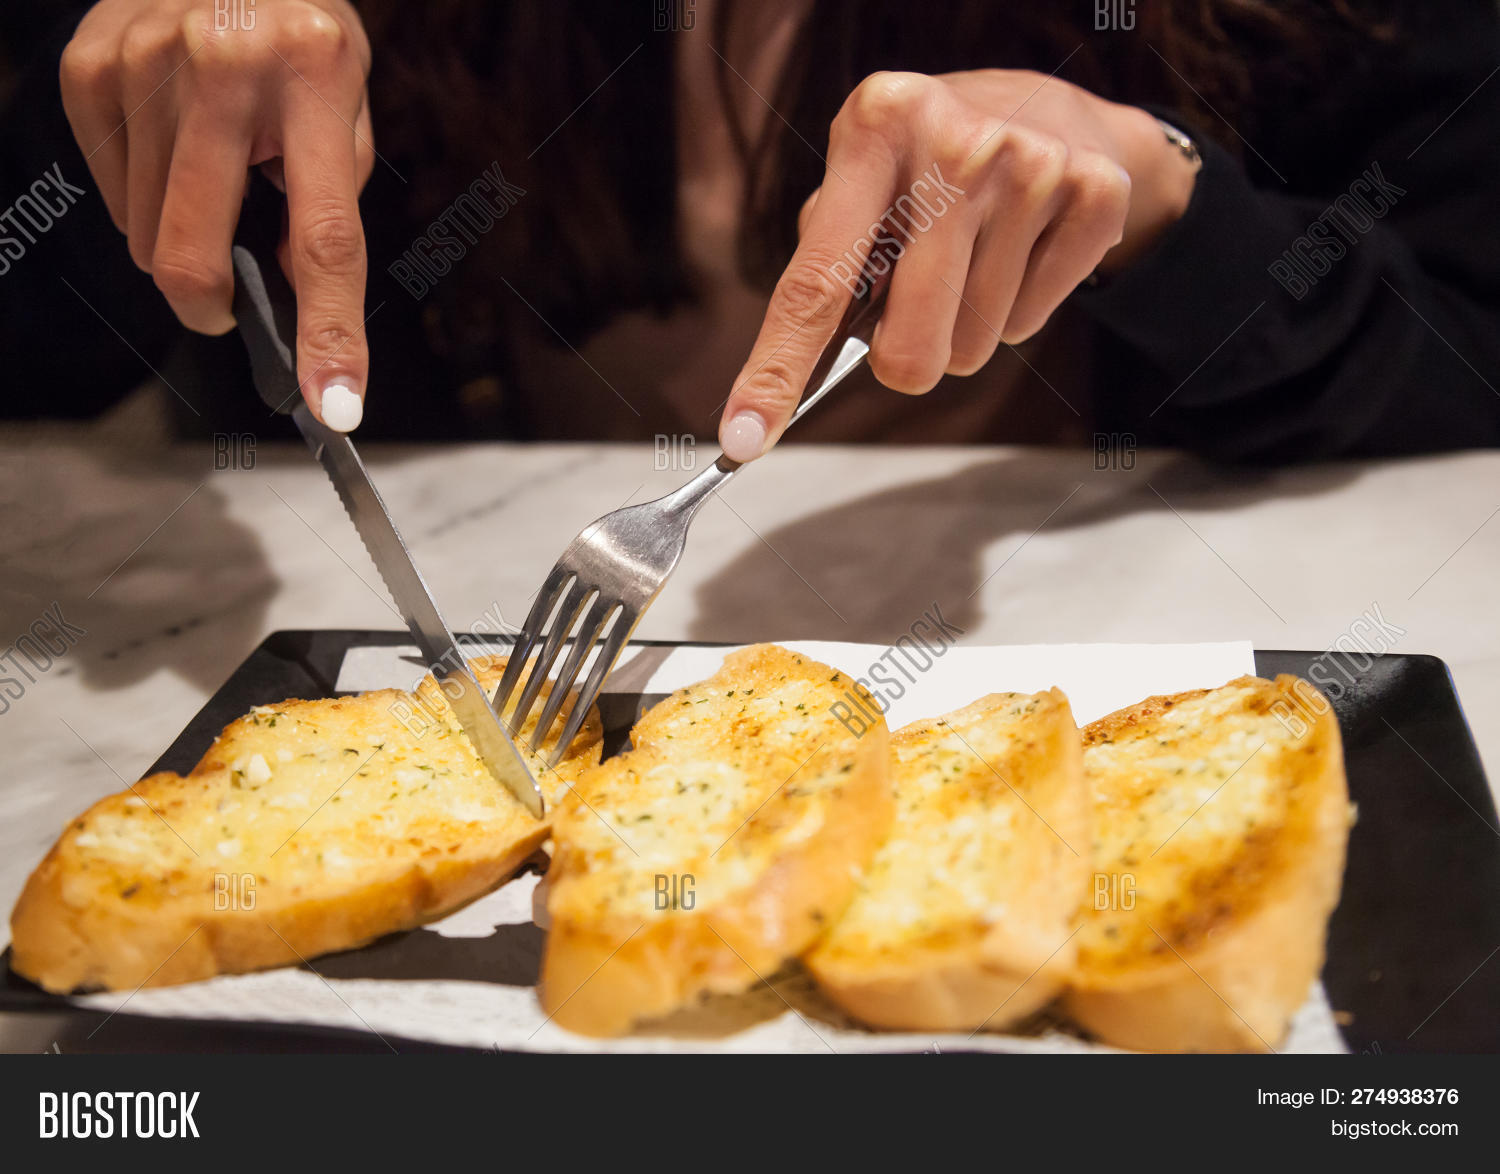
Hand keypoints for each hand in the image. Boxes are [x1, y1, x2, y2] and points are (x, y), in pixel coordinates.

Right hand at [60, 0, 373, 428]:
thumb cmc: (298, 36)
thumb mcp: (346, 100)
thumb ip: (328, 196)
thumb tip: (291, 293)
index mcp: (314, 71)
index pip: (326, 235)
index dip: (330, 330)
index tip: (335, 406)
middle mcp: (224, 62)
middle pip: (194, 252)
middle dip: (207, 305)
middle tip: (223, 307)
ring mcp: (144, 59)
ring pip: (148, 229)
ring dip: (182, 231)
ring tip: (215, 166)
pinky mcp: (89, 64)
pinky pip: (112, 187)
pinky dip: (143, 193)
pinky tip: (172, 143)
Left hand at [717, 69, 1199, 460]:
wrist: (1048, 108)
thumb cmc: (924, 166)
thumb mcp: (858, 179)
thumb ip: (824, 268)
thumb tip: (783, 385)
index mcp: (873, 127)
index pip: (816, 283)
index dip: (776, 371)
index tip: (743, 439)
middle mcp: (953, 144)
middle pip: (908, 352)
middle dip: (905, 356)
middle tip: (916, 300)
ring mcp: (1032, 168)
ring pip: (972, 349)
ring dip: (962, 327)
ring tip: (973, 254)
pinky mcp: (1094, 196)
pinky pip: (1027, 326)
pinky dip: (1015, 308)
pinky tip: (1017, 248)